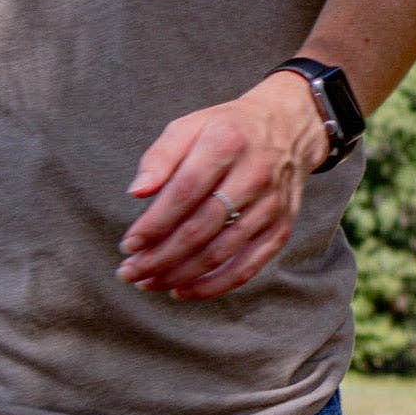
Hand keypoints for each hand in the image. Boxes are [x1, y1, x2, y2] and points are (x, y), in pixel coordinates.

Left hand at [116, 72, 328, 299]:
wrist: (287, 127)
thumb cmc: (227, 129)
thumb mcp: (190, 125)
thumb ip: (160, 156)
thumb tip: (137, 192)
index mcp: (226, 143)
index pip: (185, 192)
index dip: (154, 223)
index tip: (128, 243)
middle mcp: (253, 175)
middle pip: (201, 228)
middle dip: (160, 256)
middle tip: (130, 271)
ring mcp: (270, 205)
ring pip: (220, 252)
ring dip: (179, 274)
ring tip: (148, 282)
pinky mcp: (281, 228)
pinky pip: (247, 267)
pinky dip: (213, 286)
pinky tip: (182, 289)